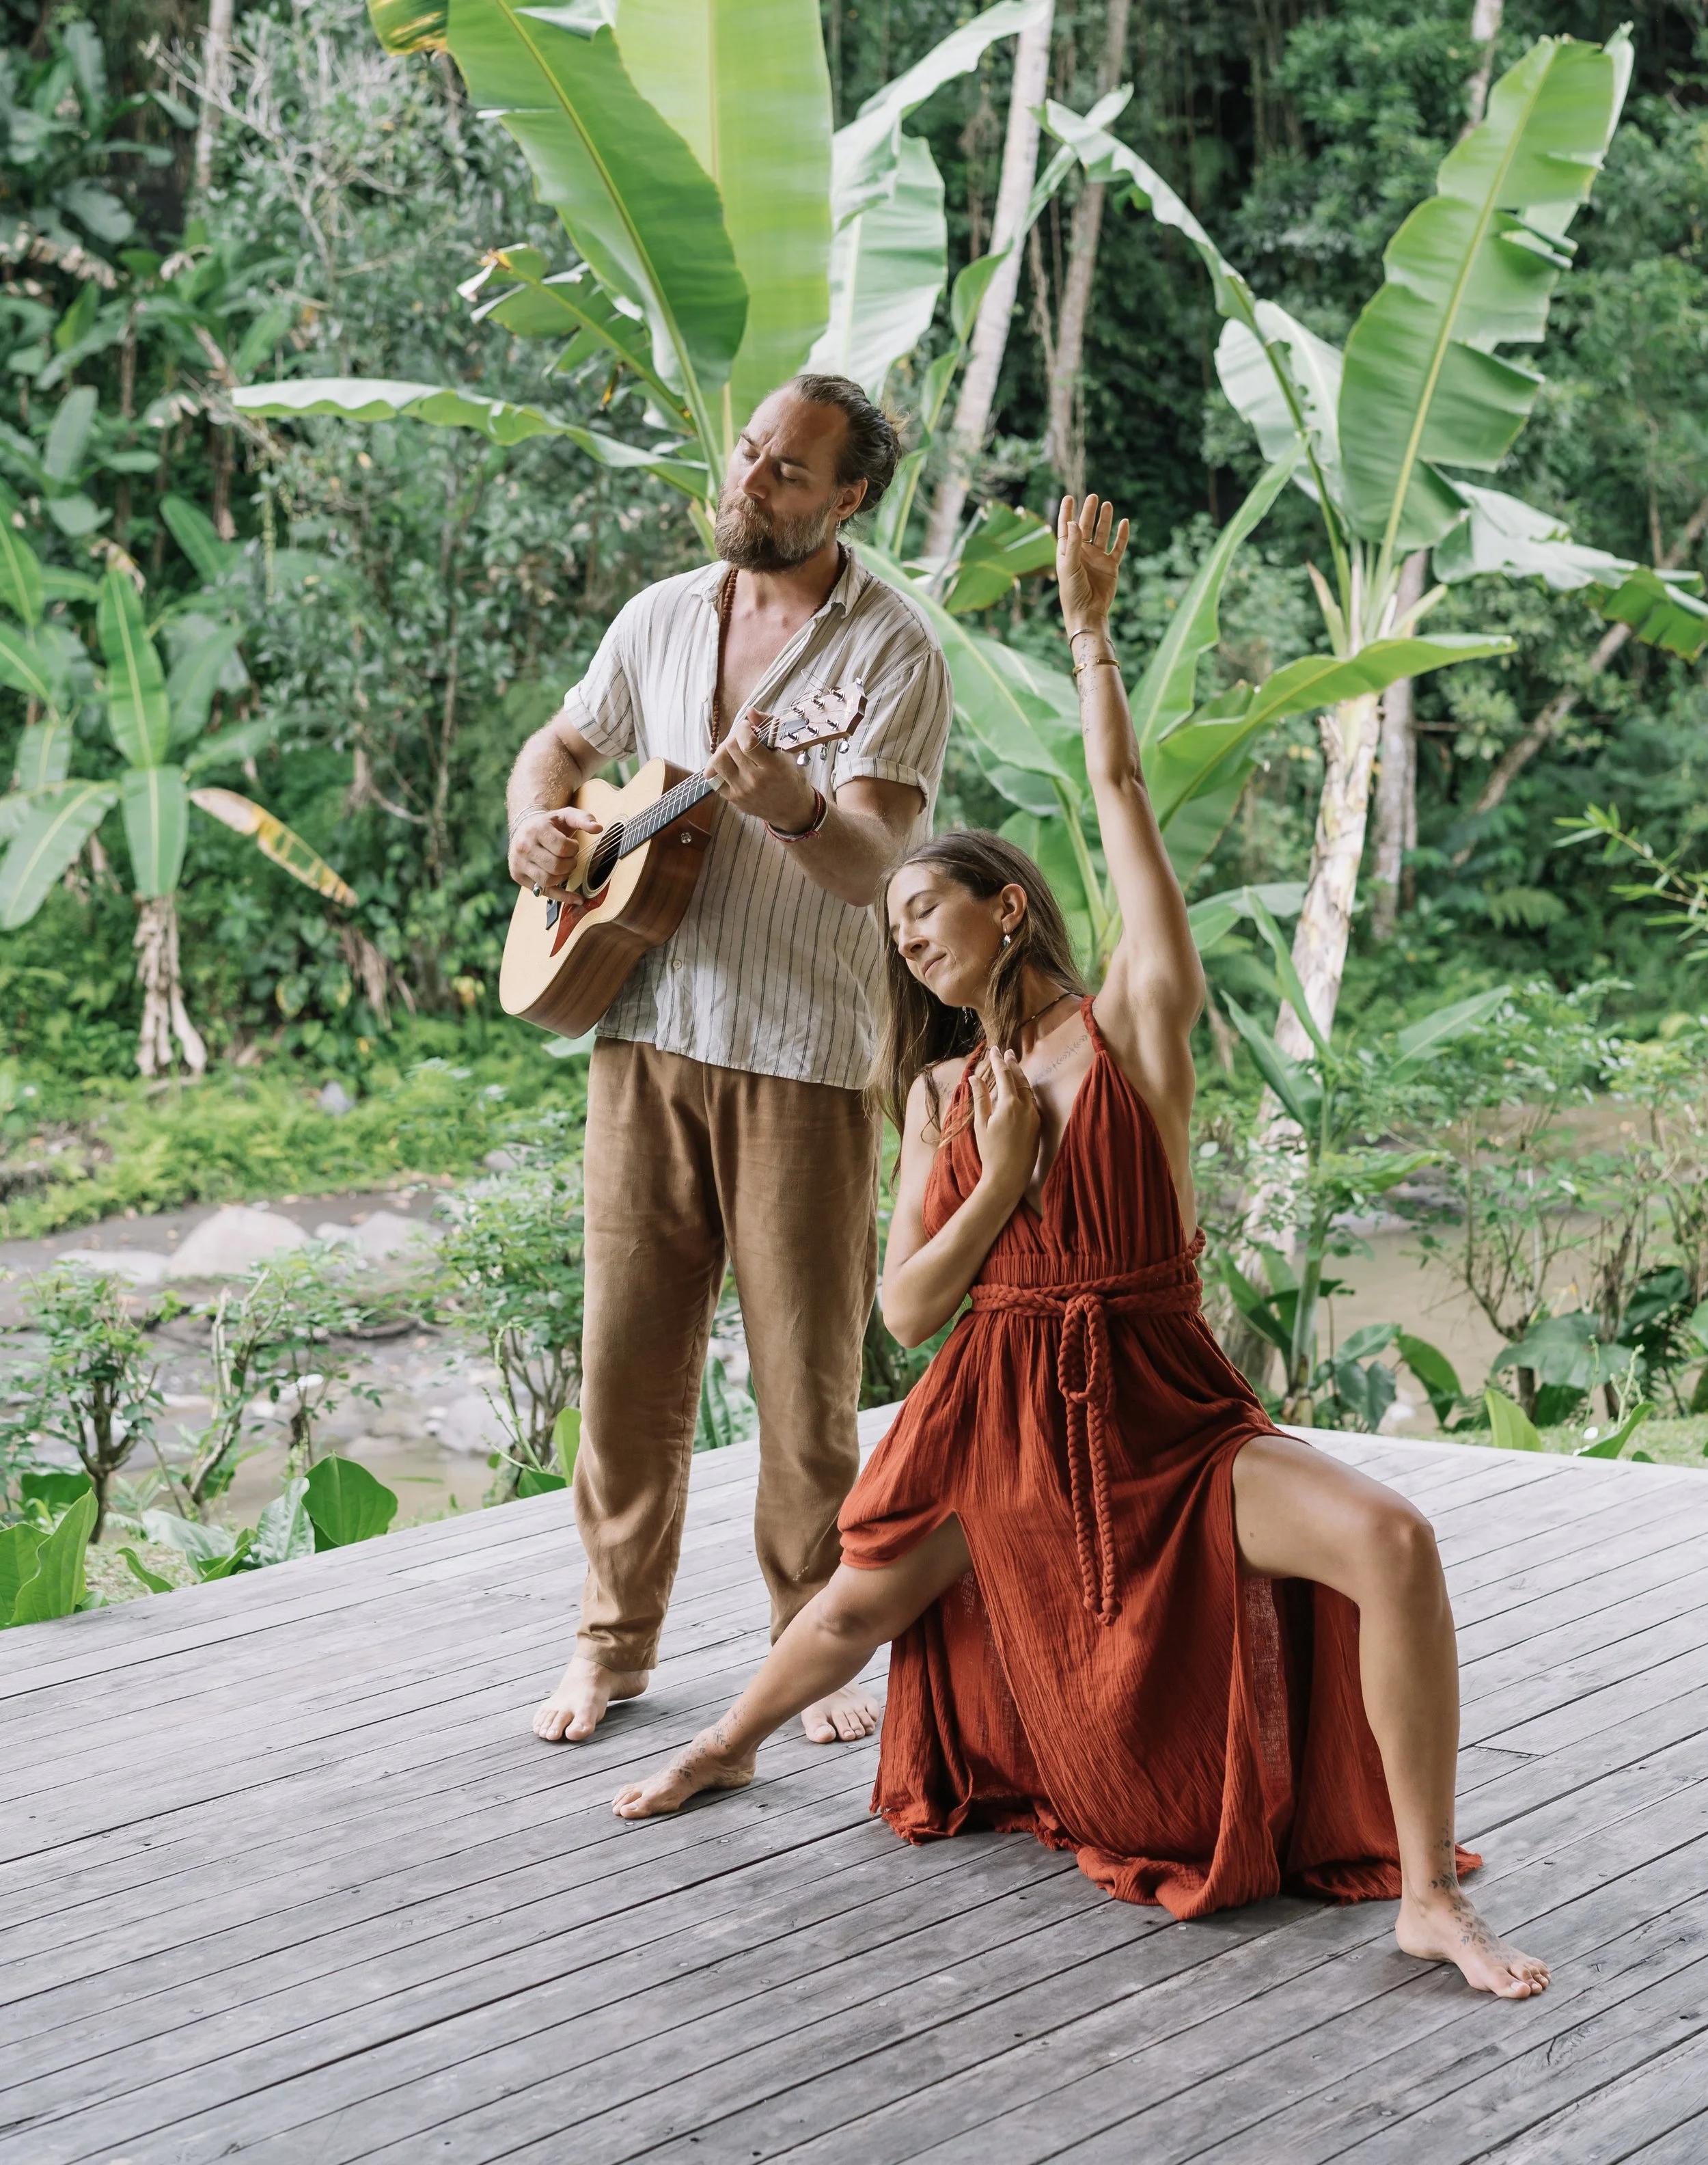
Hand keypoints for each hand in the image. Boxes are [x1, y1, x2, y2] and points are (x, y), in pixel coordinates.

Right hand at [509, 806, 600, 893]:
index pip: (562, 848)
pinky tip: (576, 898)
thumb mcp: (566, 816)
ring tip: (564, 867)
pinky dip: (562, 897)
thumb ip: (584, 819)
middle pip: (556, 866)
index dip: (574, 849)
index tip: (573, 846)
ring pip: (548, 880)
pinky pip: (543, 891)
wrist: (524, 827)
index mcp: (536, 830)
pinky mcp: (518, 875)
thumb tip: (598, 828)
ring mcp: (519, 862)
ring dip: (564, 877)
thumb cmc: (549, 824)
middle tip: (570, 858)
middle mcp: (524, 847)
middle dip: (570, 864)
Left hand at [704, 712, 818, 831]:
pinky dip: (718, 766)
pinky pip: (713, 777)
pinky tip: (729, 764)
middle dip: (734, 737)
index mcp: (773, 767)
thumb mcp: (787, 749)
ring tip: (734, 751)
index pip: (747, 742)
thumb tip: (750, 711)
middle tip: (742, 738)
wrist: (790, 808)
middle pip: (730, 748)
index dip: (743, 728)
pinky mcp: (731, 798)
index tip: (748, 728)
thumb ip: (769, 726)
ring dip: (723, 751)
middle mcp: (755, 780)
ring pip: (717, 762)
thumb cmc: (790, 776)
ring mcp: (741, 791)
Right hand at [970, 1048, 1040, 1205]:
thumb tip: (975, 1077)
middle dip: (1013, 1064)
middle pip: (1020, 1078)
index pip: (1004, 1075)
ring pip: (1028, 1089)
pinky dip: (1025, 1090)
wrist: (1009, 1176)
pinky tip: (1020, 1090)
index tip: (993, 1049)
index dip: (998, 1060)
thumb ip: (980, 1098)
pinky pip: (1032, 1101)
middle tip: (1007, 1052)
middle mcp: (1026, 1107)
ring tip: (1014, 1066)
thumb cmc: (990, 1152)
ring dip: (1021, 1076)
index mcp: (1010, 1104)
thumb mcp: (980, 1124)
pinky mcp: (1038, 1125)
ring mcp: (1034, 1116)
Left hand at [1057, 493, 1129, 638]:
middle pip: (1085, 527)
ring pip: (1101, 534)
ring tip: (1107, 504)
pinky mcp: (1110, 566)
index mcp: (1067, 553)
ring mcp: (1097, 559)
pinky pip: (1118, 547)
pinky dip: (1121, 536)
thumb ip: (1072, 544)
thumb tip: (1073, 522)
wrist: (1088, 613)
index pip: (1066, 528)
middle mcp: (1082, 553)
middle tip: (1093, 497)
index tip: (1069, 497)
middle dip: (1088, 512)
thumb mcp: (1069, 566)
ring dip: (1104, 520)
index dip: (1066, 512)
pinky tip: (1124, 523)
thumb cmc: (1073, 592)